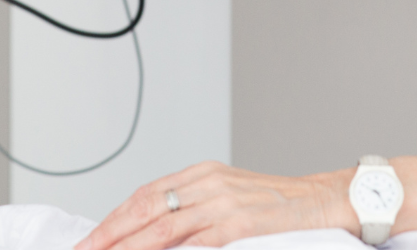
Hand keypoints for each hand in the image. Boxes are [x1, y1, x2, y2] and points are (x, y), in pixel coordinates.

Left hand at [75, 161, 353, 249]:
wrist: (325, 199)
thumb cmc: (280, 206)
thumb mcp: (232, 199)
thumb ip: (198, 212)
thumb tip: (160, 236)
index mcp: (201, 174)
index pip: (145, 195)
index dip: (114, 218)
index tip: (91, 238)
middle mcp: (206, 182)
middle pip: (144, 207)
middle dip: (109, 233)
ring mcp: (221, 201)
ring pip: (161, 226)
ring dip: (127, 246)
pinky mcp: (238, 223)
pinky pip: (194, 242)